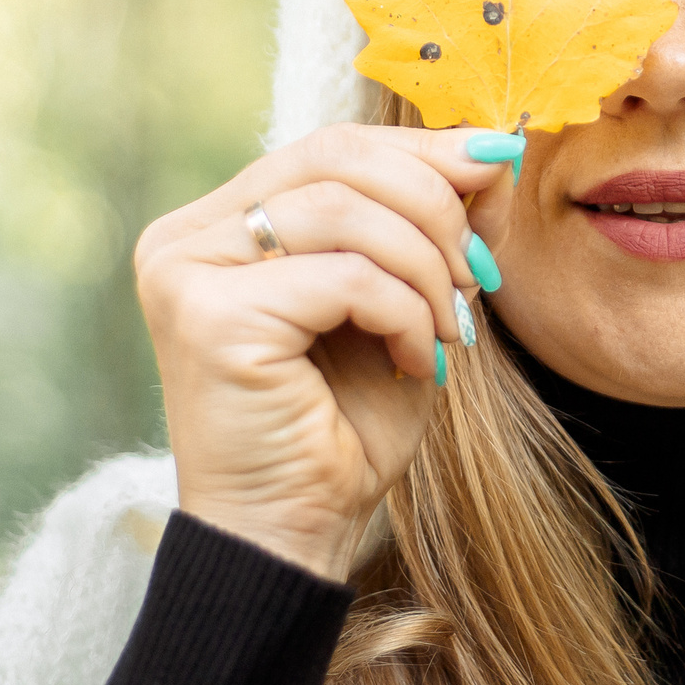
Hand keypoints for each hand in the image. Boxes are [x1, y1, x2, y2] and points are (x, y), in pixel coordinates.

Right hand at [132, 123, 521, 580]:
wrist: (296, 537)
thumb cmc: (343, 428)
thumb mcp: (404, 303)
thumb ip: (432, 223)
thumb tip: (491, 148)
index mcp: (218, 224)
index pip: (331, 146)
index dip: (422, 150)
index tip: (499, 169)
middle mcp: (185, 237)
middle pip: (335, 157)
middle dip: (435, 205)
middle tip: (480, 275)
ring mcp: (185, 272)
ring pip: (345, 210)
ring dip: (426, 266)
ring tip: (451, 328)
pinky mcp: (208, 317)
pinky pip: (345, 276)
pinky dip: (405, 313)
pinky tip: (417, 361)